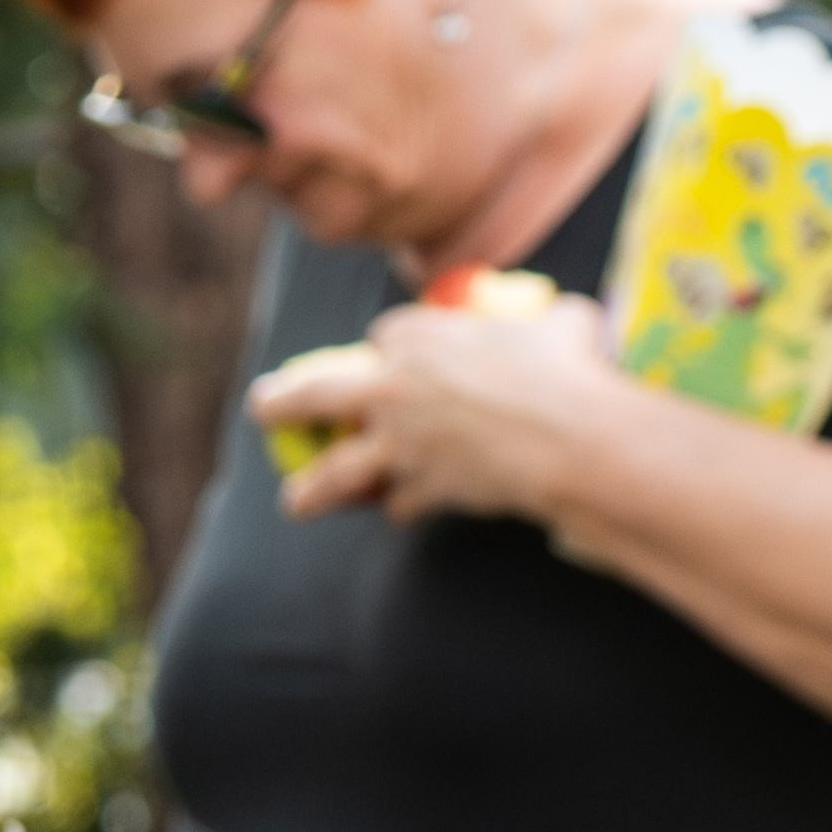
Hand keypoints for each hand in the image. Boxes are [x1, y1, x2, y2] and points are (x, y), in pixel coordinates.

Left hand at [250, 283, 627, 528]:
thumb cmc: (570, 369)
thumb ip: (549, 322)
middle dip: (284, 402)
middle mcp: (392, 388)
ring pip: (337, 471)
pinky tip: (402, 510)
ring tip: (293, 502)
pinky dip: (402, 505)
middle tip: (262, 407)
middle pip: (318, 394)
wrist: (567, 436)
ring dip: (312, 488)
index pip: (383, 338)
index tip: (387, 357)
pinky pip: (399, 502)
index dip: (385, 348)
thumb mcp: (562, 322)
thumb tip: (569, 323)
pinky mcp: (420, 488)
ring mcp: (399, 444)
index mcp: (416, 336)